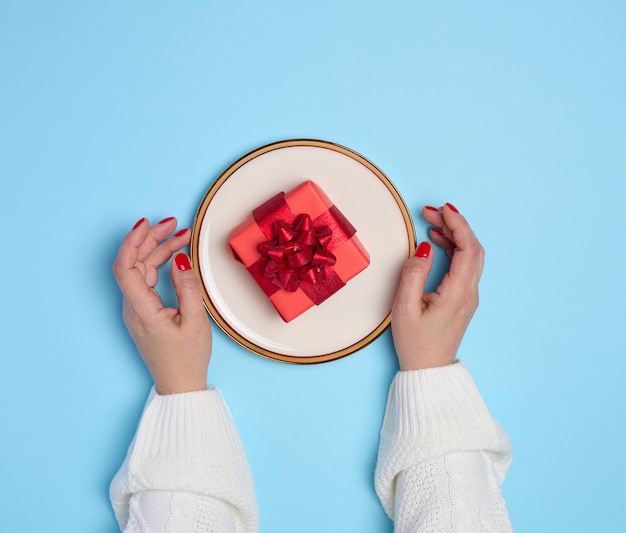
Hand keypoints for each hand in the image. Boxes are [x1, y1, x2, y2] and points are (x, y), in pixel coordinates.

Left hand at [112, 217, 211, 393]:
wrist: (180, 384)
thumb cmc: (186, 358)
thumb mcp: (195, 321)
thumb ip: (187, 287)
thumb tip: (180, 259)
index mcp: (140, 310)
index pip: (125, 266)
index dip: (132, 241)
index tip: (146, 223)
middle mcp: (133, 307)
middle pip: (134, 263)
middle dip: (152, 239)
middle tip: (174, 224)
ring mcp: (137, 309)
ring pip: (142, 270)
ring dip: (159, 250)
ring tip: (181, 235)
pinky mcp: (145, 311)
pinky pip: (148, 280)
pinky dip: (160, 264)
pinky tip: (175, 255)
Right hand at [391, 204, 483, 370]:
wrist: (428, 369)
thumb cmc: (415, 343)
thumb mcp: (404, 307)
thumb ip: (414, 273)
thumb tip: (425, 247)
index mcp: (458, 293)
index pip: (467, 248)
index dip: (457, 224)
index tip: (442, 209)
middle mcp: (470, 293)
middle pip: (473, 248)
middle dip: (455, 225)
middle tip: (431, 212)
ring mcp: (469, 296)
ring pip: (471, 256)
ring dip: (455, 236)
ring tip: (432, 223)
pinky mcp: (463, 299)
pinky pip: (465, 266)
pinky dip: (454, 249)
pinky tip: (438, 243)